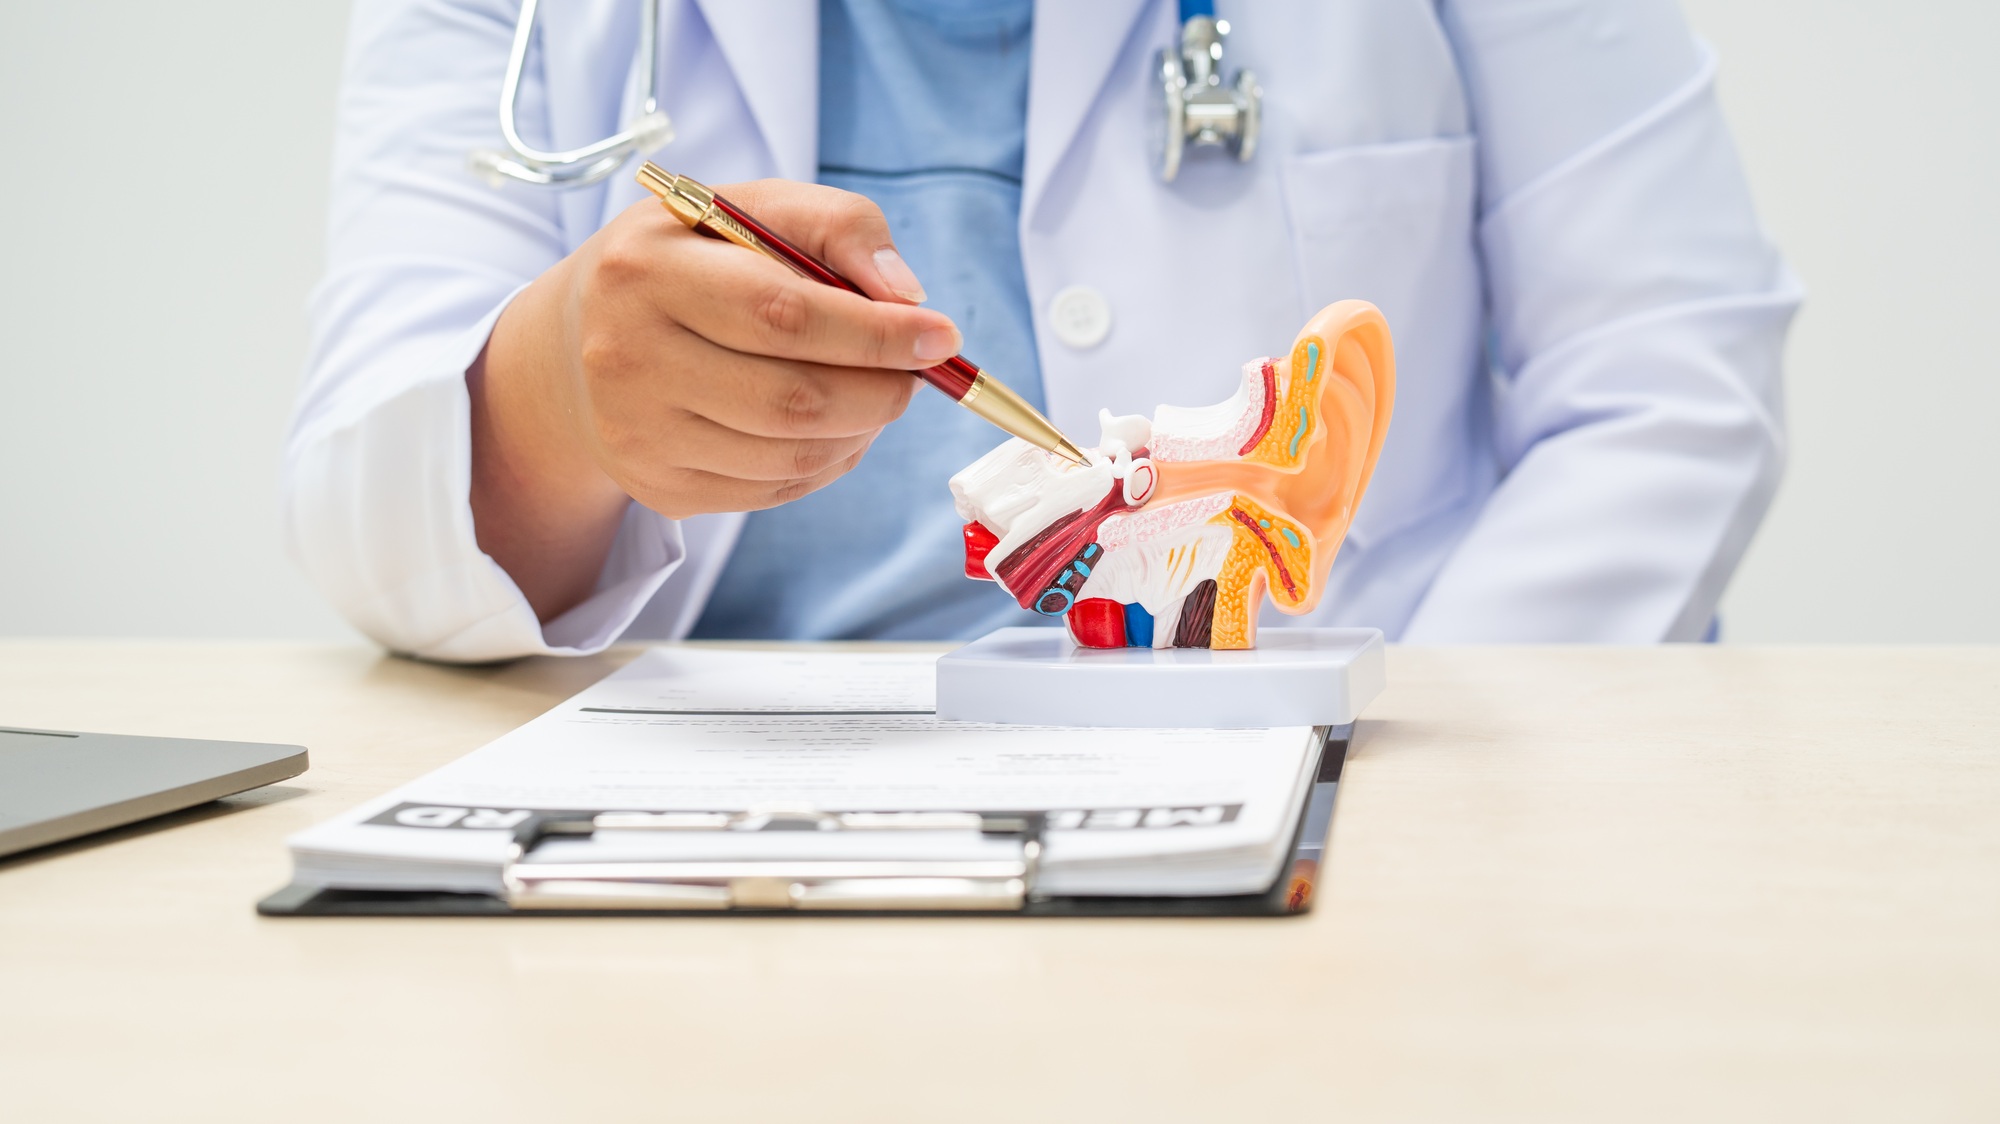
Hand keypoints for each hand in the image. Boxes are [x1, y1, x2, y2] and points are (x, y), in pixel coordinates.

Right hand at [469, 179, 957, 620]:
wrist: (574, 348)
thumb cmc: (687, 264)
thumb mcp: (745, 209)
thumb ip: (837, 226)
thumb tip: (907, 297)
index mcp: (646, 269)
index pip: (783, 312)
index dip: (875, 332)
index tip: (941, 336)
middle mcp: (627, 357)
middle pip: (794, 398)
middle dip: (881, 390)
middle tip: (913, 373)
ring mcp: (638, 434)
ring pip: (792, 454)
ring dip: (861, 429)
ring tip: (870, 393)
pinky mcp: (659, 488)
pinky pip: (776, 489)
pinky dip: (827, 461)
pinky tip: (828, 426)